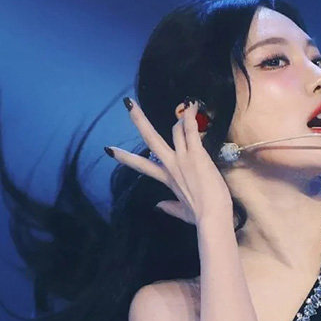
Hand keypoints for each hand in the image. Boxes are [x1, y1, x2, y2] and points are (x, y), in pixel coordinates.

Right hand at [105, 98, 233, 227]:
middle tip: (128, 104)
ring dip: (180, 119)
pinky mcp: (197, 155)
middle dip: (139, 120)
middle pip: (151, 138)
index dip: (125, 157)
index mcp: (167, 178)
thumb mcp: (182, 212)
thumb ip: (170, 207)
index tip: (109, 150)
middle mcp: (171, 164)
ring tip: (188, 107)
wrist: (211, 217)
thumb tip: (158, 206)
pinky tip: (193, 105)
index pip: (142, 165)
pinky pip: (192, 131)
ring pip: (175, 130)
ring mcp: (183, 158)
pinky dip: (191, 118)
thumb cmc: (199, 216)